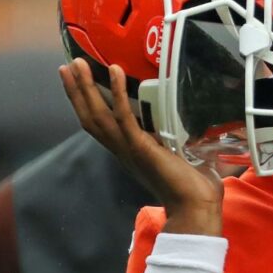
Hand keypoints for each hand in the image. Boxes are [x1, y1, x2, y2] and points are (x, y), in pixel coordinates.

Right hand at [59, 59, 223, 234]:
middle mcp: (123, 150)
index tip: (79, 82)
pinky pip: (123, 116)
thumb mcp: (184, 155)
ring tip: (76, 64)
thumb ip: (185, 140)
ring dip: (86, 88)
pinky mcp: (141, 147)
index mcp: (130, 151)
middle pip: (90, 117)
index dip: (87, 104)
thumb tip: (205, 126)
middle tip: (67, 65)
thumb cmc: (195, 187)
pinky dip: (118, 93)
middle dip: (77, 91)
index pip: (101, 124)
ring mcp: (129, 149)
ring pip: (97, 115)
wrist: (197, 208)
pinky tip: (115, 71)